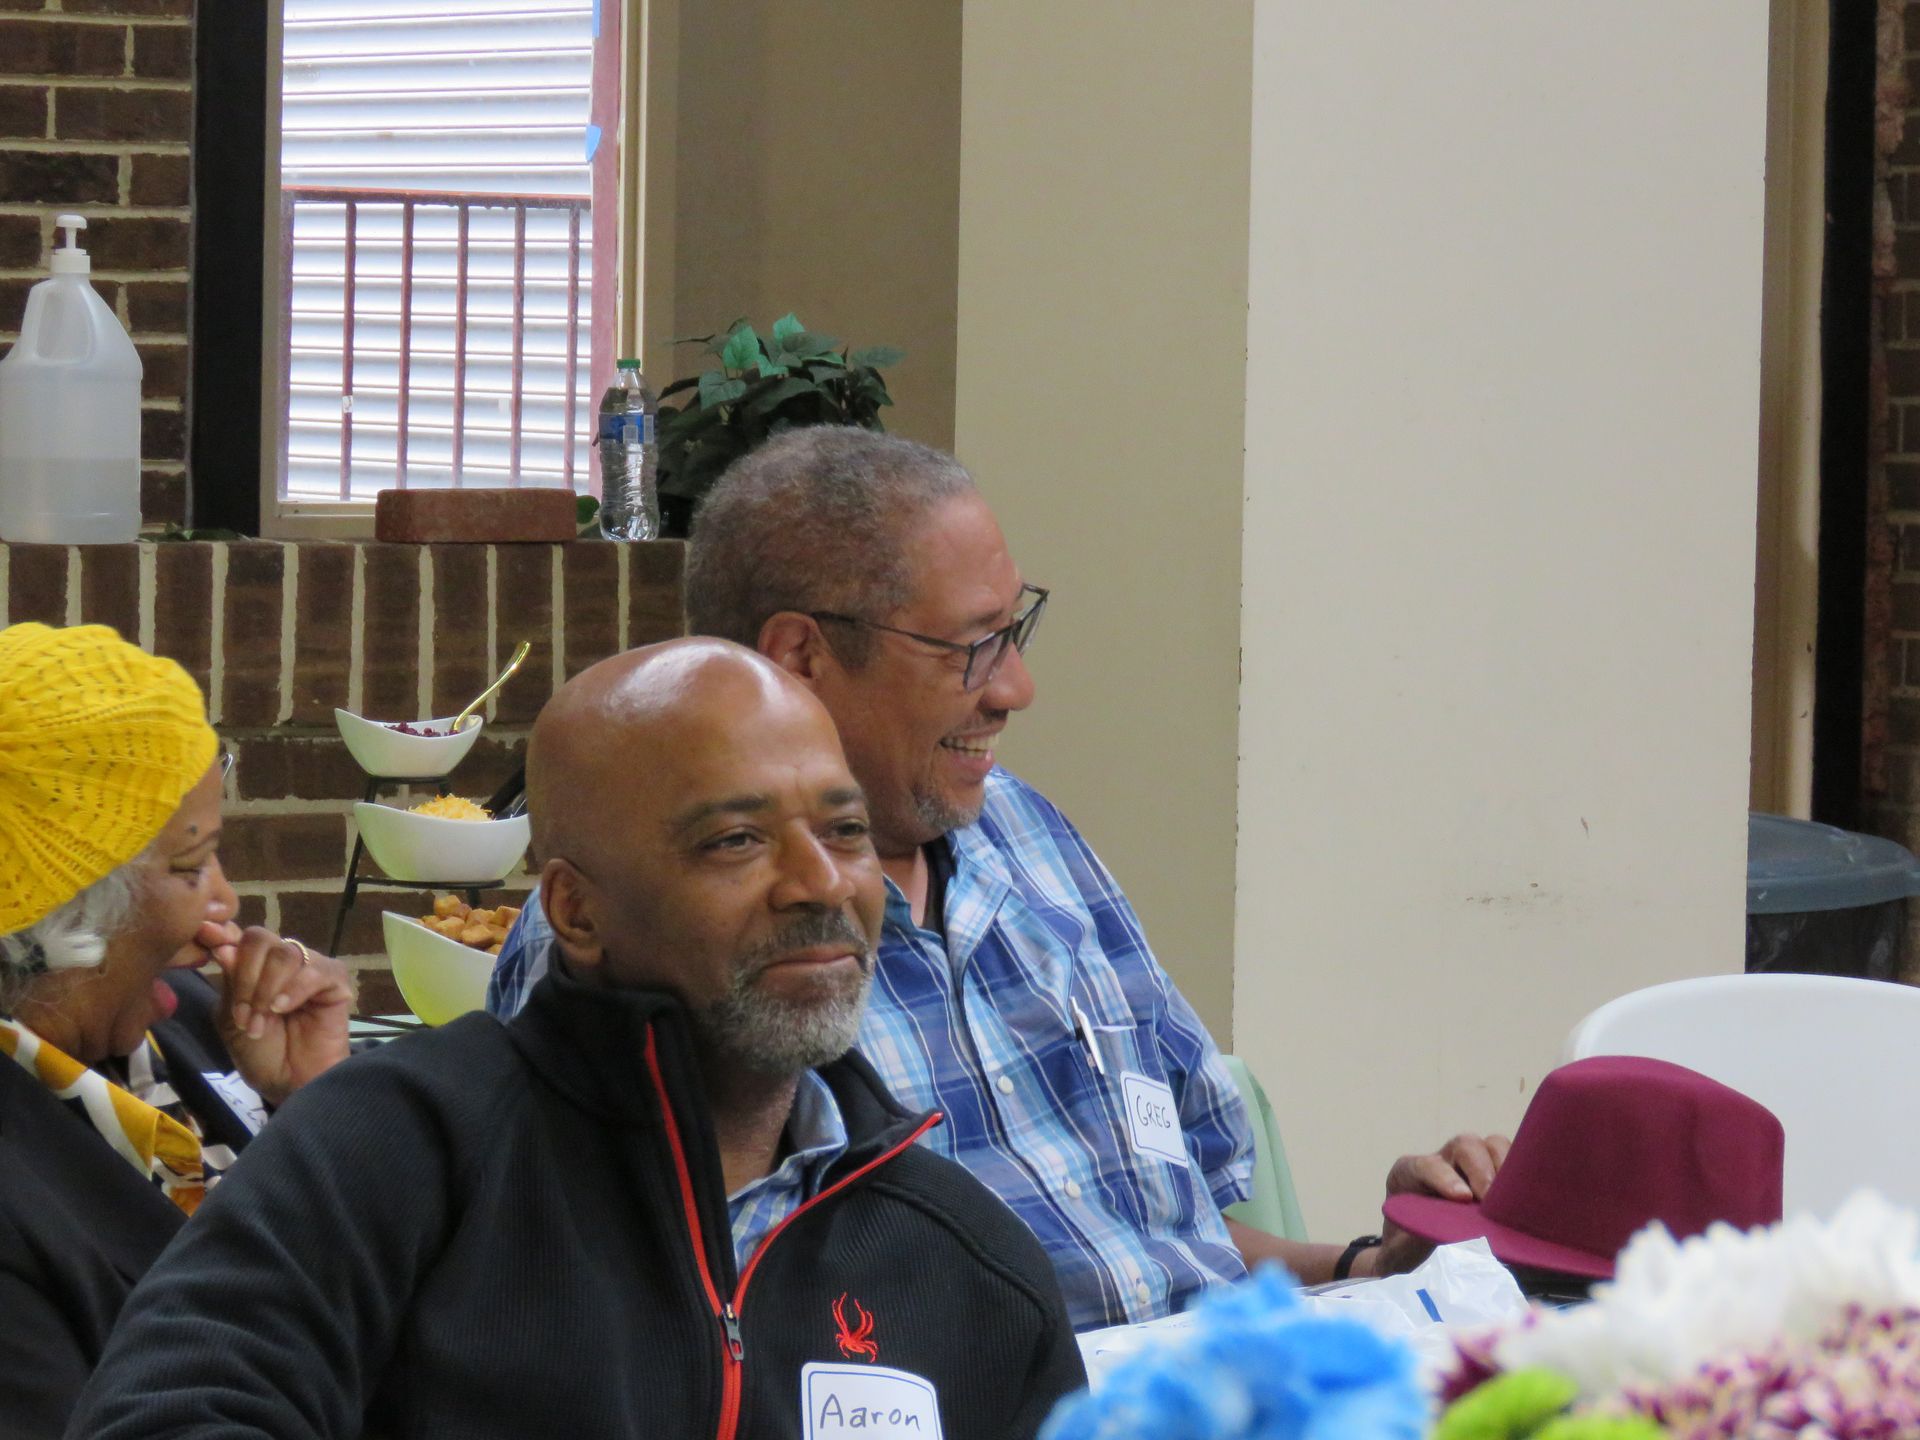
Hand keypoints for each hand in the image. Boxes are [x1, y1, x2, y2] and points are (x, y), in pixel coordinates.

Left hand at [210, 927, 354, 1108]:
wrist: (289, 1084)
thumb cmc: (259, 1054)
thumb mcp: (230, 1017)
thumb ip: (230, 980)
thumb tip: (224, 944)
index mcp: (254, 964)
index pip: (239, 935)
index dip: (222, 931)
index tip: (205, 933)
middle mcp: (281, 959)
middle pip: (260, 939)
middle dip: (244, 977)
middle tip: (242, 1016)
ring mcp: (310, 967)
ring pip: (284, 953)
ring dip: (265, 990)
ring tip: (262, 1022)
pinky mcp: (335, 981)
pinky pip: (314, 970)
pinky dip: (293, 989)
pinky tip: (282, 1009)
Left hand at [1357, 1132, 1511, 1278]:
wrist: (1415, 1249)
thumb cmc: (1407, 1247)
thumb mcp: (1403, 1248)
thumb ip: (1414, 1242)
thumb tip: (1443, 1234)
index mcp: (1409, 1174)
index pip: (1427, 1166)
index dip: (1445, 1178)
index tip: (1463, 1198)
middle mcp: (1443, 1161)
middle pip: (1465, 1145)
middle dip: (1482, 1170)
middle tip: (1492, 1199)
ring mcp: (1471, 1165)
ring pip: (1493, 1146)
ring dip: (1507, 1169)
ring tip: (1513, 1200)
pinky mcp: (1494, 1174)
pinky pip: (1514, 1163)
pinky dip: (1523, 1177)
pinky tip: (1528, 1201)